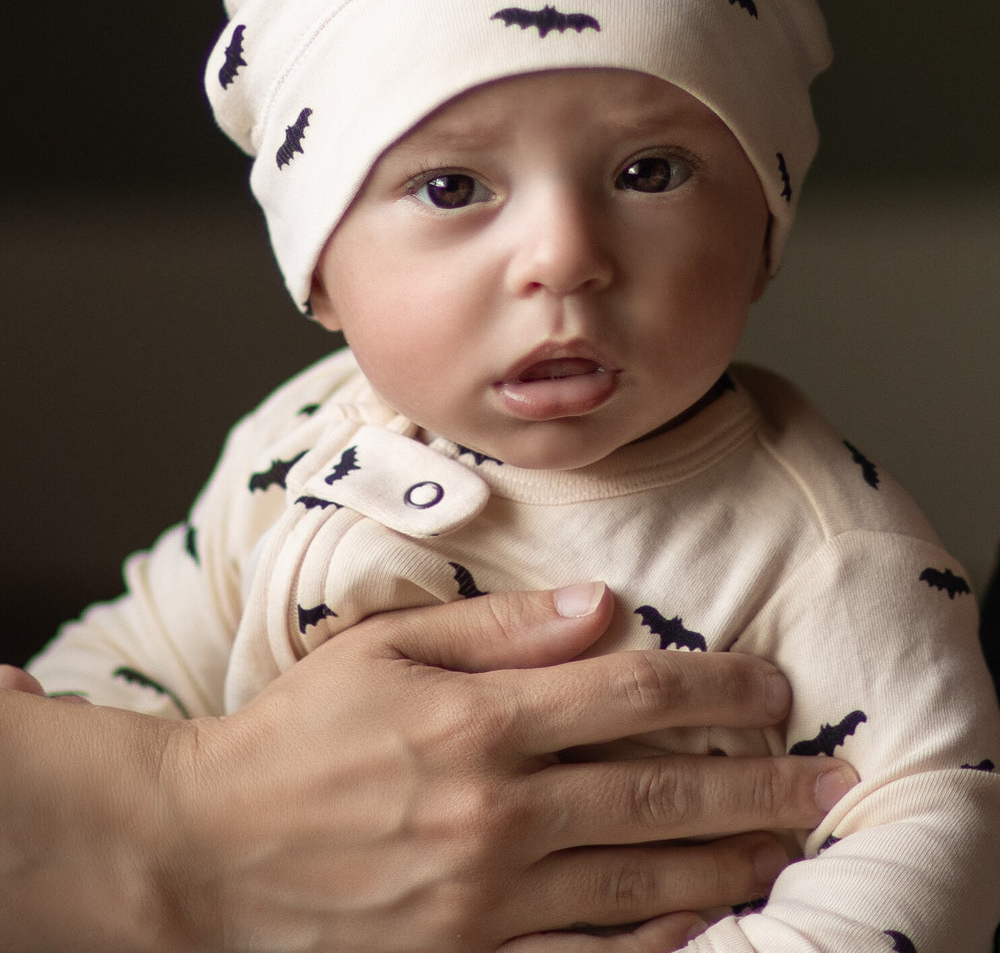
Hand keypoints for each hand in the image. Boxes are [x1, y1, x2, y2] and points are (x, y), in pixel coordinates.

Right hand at [161, 584, 852, 950]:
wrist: (206, 853)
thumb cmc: (294, 737)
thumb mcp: (383, 650)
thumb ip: (494, 628)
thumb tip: (598, 607)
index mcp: (478, 722)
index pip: (629, 693)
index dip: (714, 685)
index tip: (773, 687)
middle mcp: (496, 811)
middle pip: (656, 793)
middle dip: (756, 785)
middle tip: (829, 782)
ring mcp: (487, 898)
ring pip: (638, 880)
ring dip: (728, 863)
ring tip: (792, 849)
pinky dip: (652, 943)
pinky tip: (703, 926)